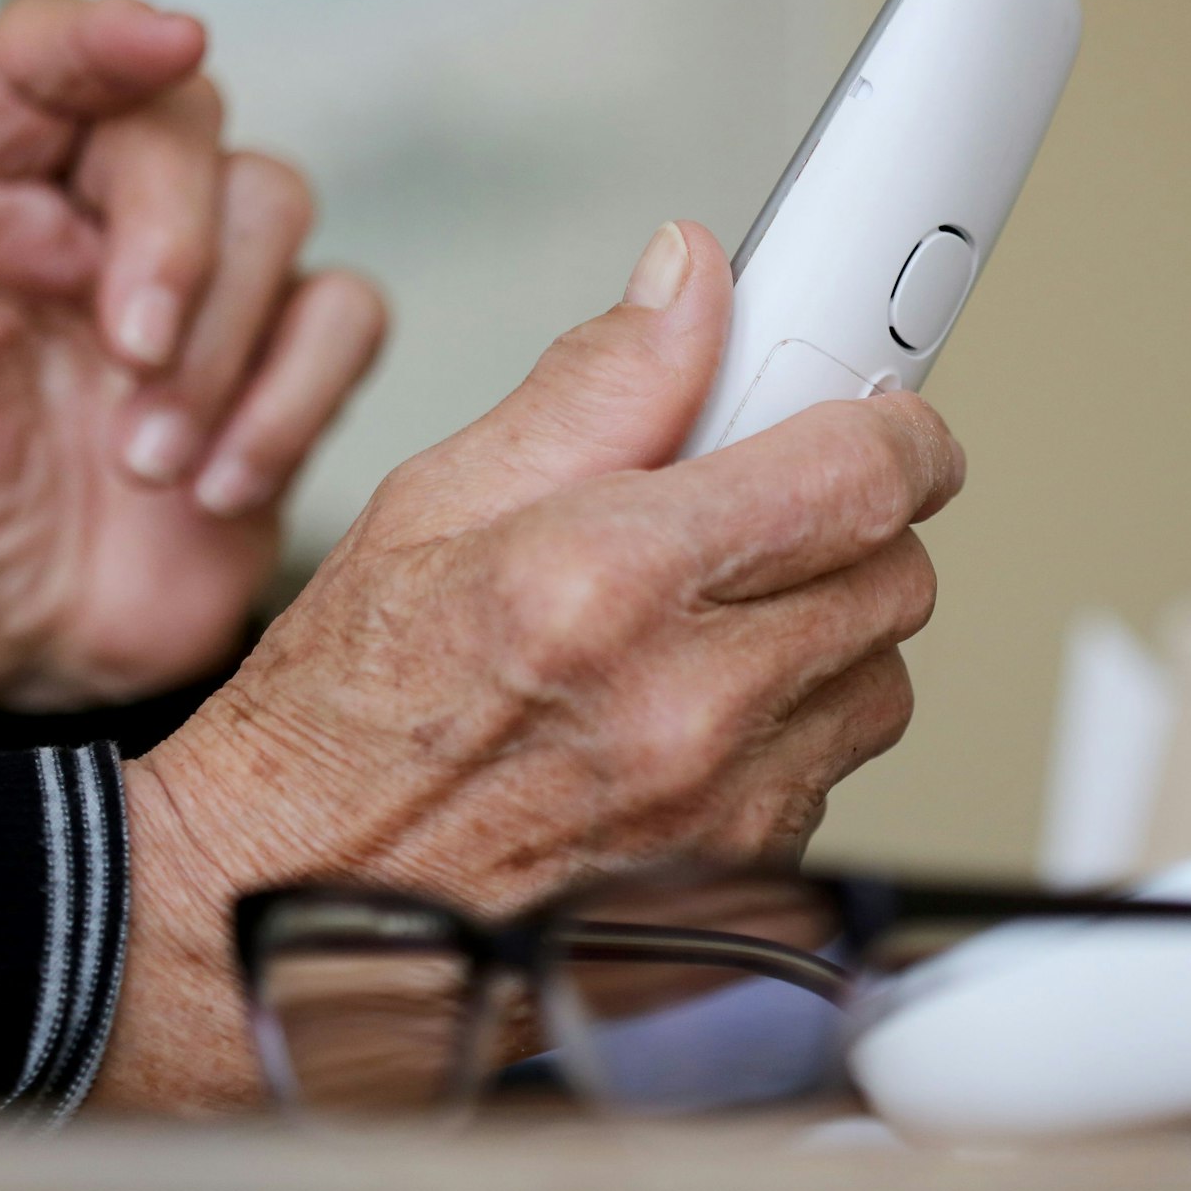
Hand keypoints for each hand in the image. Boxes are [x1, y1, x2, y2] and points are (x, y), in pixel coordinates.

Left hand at [0, 0, 386, 708]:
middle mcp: (101, 218)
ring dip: (225, 345)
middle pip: (185, 122)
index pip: (44, 63)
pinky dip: (296, 401)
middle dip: (174, 238)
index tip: (166, 36)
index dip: (105, 34)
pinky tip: (221, 488)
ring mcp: (210, 286)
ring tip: (151, 465)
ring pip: (276, 205)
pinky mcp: (289, 360)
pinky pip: (346, 316)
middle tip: (130, 357)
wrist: (33, 660)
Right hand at [97, 220, 964, 1107]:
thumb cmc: (343, 717)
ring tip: (709, 622)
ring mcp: (723, 814)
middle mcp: (687, 707)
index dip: (897, 432)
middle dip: (851, 527)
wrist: (294, 905)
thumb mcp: (433, 503)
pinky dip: (790, 732)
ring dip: (826, 634)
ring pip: (877, 680)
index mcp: (609, 582)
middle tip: (765, 512)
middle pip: (896, 576)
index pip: (859, 477)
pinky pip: (830, 774)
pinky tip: (688, 716)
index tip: (885, 421)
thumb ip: (594, 384)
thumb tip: (691, 285)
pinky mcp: (739, 886)